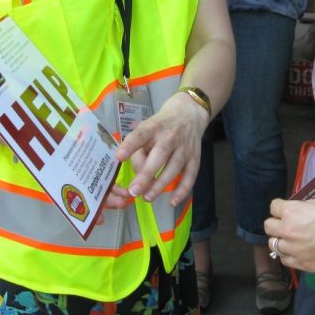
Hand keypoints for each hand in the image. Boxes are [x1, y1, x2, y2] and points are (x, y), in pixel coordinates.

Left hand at [112, 91, 208, 205]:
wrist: (190, 112)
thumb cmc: (161, 124)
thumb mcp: (147, 127)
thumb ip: (139, 148)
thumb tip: (137, 173)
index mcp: (154, 127)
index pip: (141, 135)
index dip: (130, 145)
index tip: (119, 157)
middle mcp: (170, 136)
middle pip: (159, 155)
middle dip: (146, 174)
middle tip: (134, 191)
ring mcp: (185, 148)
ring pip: (174, 168)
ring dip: (161, 185)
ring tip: (147, 197)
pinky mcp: (196, 158)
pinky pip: (190, 176)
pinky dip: (182, 190)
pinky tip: (172, 201)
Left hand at [265, 196, 314, 273]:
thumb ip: (308, 207)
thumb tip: (302, 211)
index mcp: (293, 212)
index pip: (273, 207)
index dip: (282, 207)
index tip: (289, 209)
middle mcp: (288, 231)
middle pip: (268, 227)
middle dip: (278, 223)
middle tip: (290, 223)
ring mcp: (295, 251)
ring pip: (274, 245)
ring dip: (282, 240)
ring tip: (296, 239)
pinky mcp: (303, 266)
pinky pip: (285, 260)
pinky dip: (290, 255)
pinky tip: (300, 251)